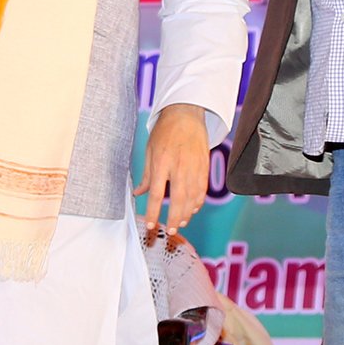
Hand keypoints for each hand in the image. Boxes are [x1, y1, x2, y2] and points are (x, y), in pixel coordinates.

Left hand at [136, 103, 212, 238]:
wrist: (186, 114)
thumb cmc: (165, 131)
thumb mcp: (150, 150)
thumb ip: (146, 175)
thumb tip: (139, 193)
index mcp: (162, 162)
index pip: (156, 193)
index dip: (154, 211)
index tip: (151, 223)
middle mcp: (179, 166)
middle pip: (178, 199)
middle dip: (175, 218)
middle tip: (172, 230)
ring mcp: (194, 167)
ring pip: (193, 197)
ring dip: (188, 213)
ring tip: (181, 223)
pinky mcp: (205, 166)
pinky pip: (202, 189)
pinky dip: (198, 202)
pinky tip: (193, 209)